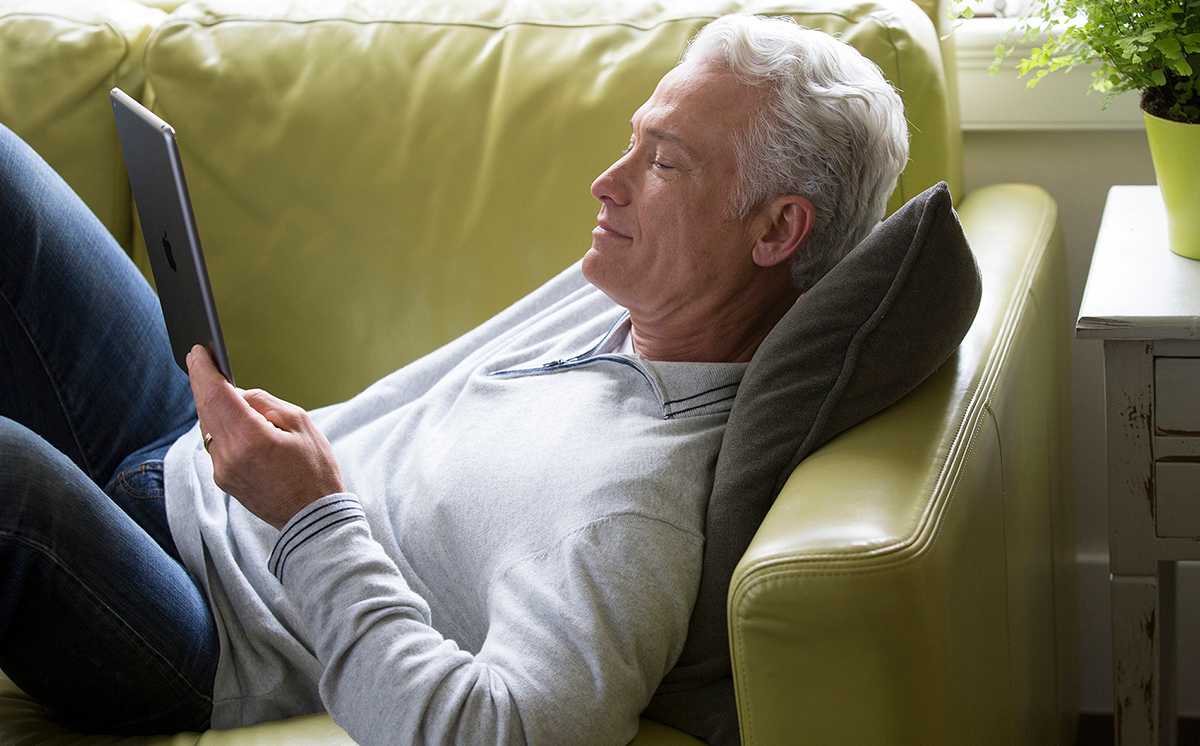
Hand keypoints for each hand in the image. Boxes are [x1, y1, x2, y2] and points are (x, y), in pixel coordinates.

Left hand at [186, 344, 345, 529]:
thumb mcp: (300, 423)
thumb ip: (265, 403)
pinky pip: (215, 443)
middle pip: (206, 409)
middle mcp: (229, 455)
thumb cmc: (315, 469)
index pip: (217, 396)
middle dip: (202, 383)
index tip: (197, 352)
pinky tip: (227, 416)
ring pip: (208, 426)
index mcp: (251, 438)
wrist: (313, 517)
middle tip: (199, 360)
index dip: (204, 371)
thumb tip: (238, 395)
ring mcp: (223, 470)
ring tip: (216, 386)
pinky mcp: (223, 480)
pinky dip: (218, 425)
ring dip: (211, 404)